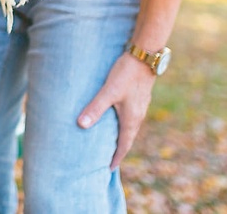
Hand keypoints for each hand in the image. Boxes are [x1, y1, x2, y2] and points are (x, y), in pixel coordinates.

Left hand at [77, 53, 155, 169]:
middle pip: (128, 138)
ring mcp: (140, 106)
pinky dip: (124, 124)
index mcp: (131, 119)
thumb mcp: (108, 91)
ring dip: (122, 136)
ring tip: (111, 142)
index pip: (124, 144)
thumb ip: (95, 108)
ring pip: (130, 127)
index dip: (116, 157)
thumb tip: (81, 125)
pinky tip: (117, 119)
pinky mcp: (139, 97)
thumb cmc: (126, 73)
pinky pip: (131, 117)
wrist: (145, 56)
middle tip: (108, 160)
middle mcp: (138, 116)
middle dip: (119, 150)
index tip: (109, 169)